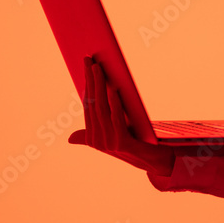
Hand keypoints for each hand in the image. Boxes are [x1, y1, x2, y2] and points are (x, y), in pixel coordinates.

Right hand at [68, 57, 174, 175]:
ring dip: (100, 86)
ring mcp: (109, 143)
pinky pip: (116, 119)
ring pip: (102, 109)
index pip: (88, 105)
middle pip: (93, 104)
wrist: (153, 162)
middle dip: (90, 80)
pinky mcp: (122, 143)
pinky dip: (115, 104)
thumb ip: (91, 136)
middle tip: (89, 60)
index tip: (86, 66)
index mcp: (92, 137)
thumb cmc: (133, 147)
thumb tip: (70, 138)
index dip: (87, 84)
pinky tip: (114, 90)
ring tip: (99, 69)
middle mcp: (98, 141)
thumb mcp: (112, 138)